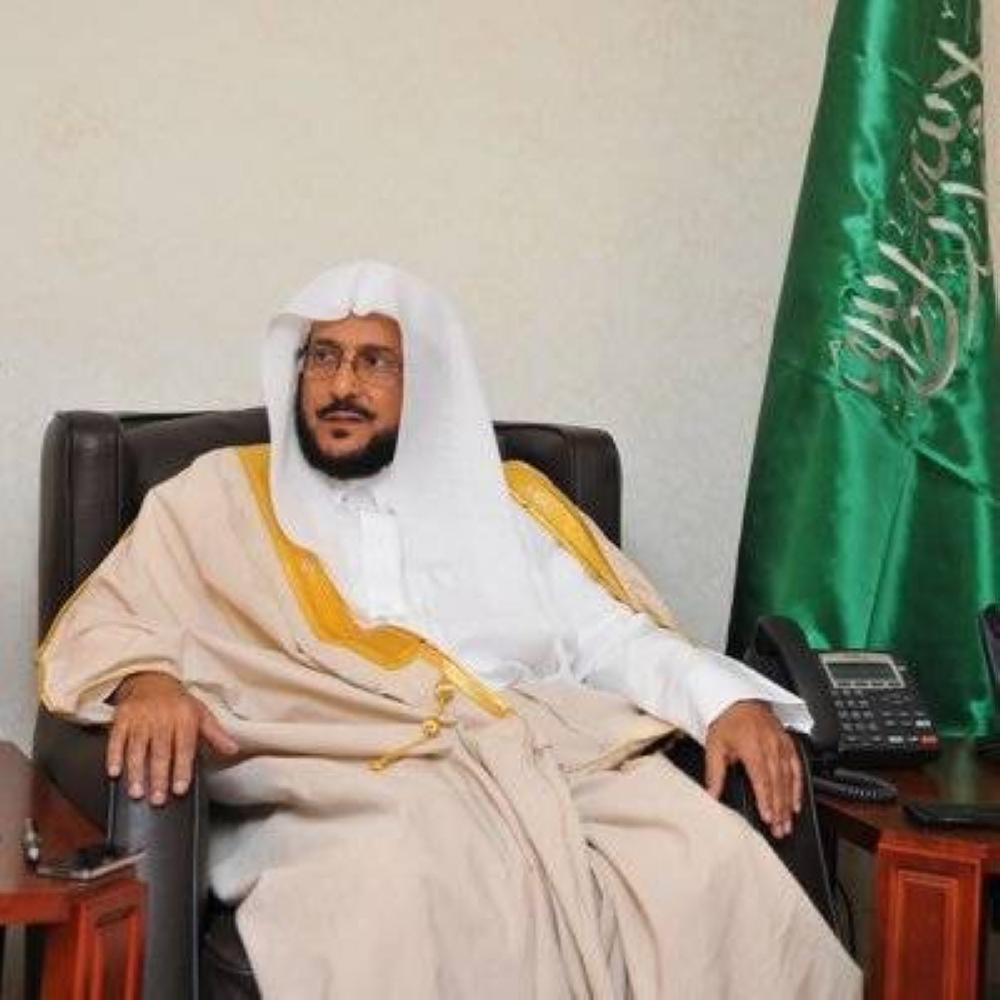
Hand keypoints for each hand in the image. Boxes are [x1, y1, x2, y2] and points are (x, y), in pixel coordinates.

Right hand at [107, 670, 237, 805]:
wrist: (152, 679)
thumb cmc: (179, 703)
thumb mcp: (201, 714)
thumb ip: (216, 734)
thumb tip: (233, 750)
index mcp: (185, 718)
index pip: (185, 747)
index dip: (182, 769)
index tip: (180, 789)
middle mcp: (162, 718)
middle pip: (160, 751)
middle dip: (159, 777)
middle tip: (157, 799)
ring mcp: (140, 718)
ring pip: (137, 748)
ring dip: (136, 771)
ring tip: (136, 792)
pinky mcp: (122, 717)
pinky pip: (116, 738)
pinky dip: (114, 755)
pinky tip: (114, 773)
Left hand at [704, 700, 802, 838]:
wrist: (738, 699)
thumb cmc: (726, 720)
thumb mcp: (714, 745)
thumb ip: (714, 772)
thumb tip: (711, 794)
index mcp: (752, 748)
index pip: (762, 780)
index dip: (766, 801)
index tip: (768, 817)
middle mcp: (770, 747)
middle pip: (777, 783)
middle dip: (780, 809)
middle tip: (780, 829)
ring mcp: (781, 745)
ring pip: (788, 779)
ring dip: (789, 803)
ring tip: (788, 822)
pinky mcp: (787, 743)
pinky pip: (797, 768)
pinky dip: (798, 787)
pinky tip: (796, 802)